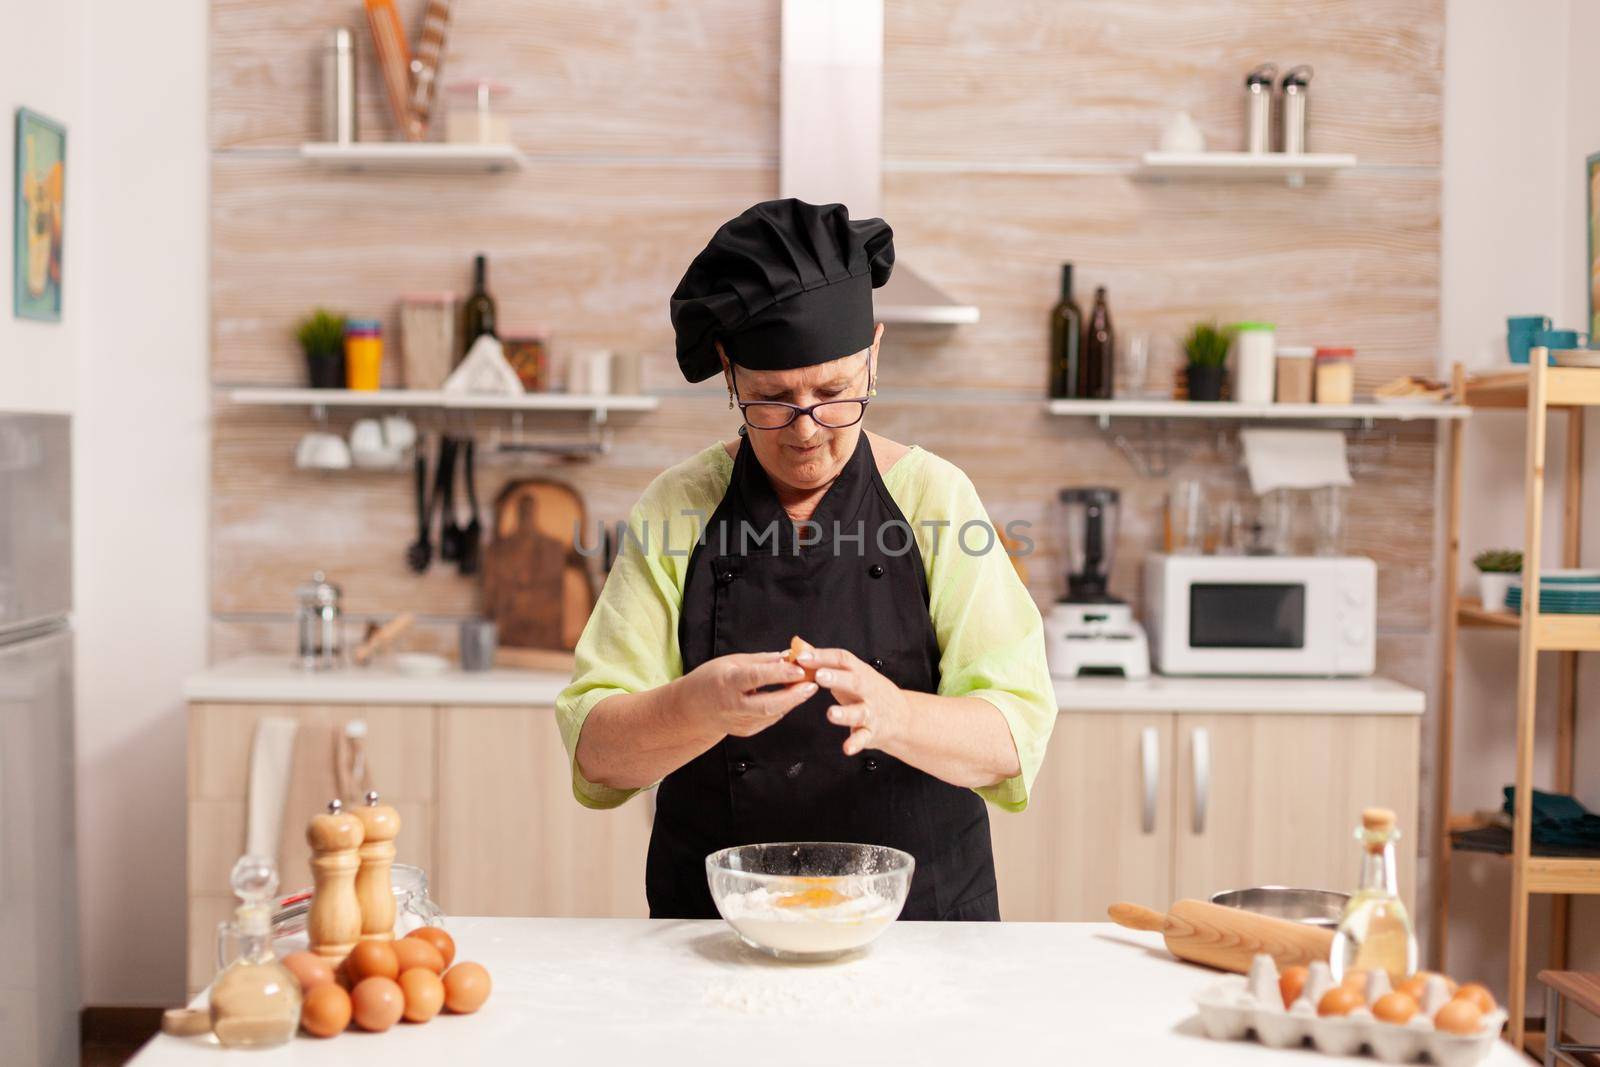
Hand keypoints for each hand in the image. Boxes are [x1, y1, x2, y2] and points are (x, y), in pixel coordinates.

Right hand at [673, 651, 814, 738]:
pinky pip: (769, 719)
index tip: (799, 670)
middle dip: (793, 696)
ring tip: (806, 688)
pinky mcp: (746, 731)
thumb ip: (760, 661)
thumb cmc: (710, 679)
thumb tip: (786, 656)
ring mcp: (739, 722)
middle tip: (812, 685)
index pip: (755, 678)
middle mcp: (732, 705)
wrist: (691, 709)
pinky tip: (790, 697)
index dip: (778, 674)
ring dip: (792, 701)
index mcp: (726, 682)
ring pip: (772, 714)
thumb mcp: (731, 661)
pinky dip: (782, 708)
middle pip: (768, 704)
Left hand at [800, 647, 910, 756]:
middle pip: (854, 681)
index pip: (842, 659)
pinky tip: (847, 748)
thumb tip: (800, 648)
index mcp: (859, 672)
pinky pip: (864, 738)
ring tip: (831, 713)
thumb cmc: (869, 691)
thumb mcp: (852, 673)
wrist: (902, 716)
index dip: (822, 657)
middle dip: (837, 678)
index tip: (802, 657)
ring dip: (845, 713)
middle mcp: (867, 690)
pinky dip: (856, 743)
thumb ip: (826, 663)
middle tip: (819, 675)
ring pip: (859, 712)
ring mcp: (871, 711)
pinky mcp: (873, 732)